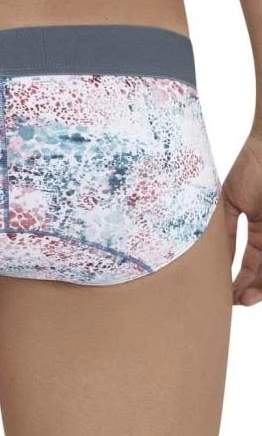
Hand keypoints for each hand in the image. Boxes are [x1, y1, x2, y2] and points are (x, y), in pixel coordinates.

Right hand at [222, 133, 261, 305]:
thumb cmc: (250, 167)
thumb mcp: (231, 202)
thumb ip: (225, 228)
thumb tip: (211, 255)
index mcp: (257, 225)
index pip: (250, 261)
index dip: (240, 279)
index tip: (228, 294)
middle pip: (261, 268)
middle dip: (251, 288)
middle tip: (236, 301)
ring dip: (258, 285)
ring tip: (244, 298)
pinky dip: (260, 273)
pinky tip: (253, 283)